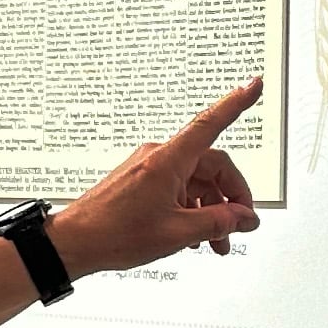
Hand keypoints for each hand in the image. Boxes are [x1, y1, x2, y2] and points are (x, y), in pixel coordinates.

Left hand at [51, 78, 263, 274]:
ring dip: (211, 210)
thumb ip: (218, 223)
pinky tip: (193, 234)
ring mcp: (149, 169)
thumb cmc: (113, 233)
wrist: (74, 242)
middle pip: (211, 167)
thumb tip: (243, 217)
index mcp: (169, 161)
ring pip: (195, 183)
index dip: (236, 103)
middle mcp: (159, 158)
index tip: (253, 85)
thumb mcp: (178, 232)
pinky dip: (192, 210)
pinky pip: (178, 189)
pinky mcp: (141, 182)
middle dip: (230, 197)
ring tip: (215, 241)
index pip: (211, 123)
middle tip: (240, 224)